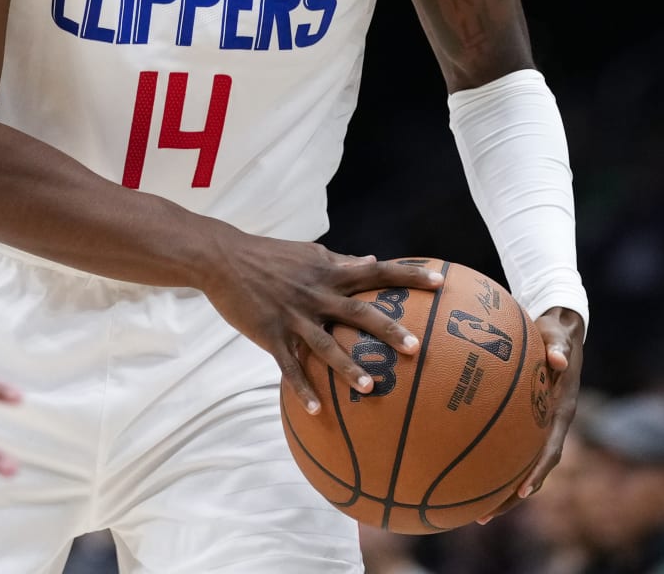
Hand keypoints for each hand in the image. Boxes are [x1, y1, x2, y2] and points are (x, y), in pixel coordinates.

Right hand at [201, 235, 444, 414]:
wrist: (222, 259)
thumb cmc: (268, 255)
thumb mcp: (308, 252)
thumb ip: (340, 260)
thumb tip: (373, 260)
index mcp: (328, 272)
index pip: (376, 271)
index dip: (409, 277)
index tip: (441, 284)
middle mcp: (316, 293)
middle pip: (358, 312)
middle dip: (387, 330)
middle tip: (415, 348)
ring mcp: (293, 316)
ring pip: (326, 345)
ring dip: (348, 367)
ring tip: (370, 389)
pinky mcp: (271, 334)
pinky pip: (289, 366)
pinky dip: (303, 389)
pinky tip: (318, 411)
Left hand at [479, 306, 584, 523]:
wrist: (561, 329)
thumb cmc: (555, 331)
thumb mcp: (558, 334)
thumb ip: (558, 345)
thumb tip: (557, 359)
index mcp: (561, 411)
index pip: (551, 449)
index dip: (537, 472)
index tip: (522, 490)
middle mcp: (550, 424)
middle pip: (533, 470)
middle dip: (511, 496)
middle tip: (484, 516)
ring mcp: (538, 424)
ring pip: (519, 464)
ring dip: (499, 488)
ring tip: (471, 510)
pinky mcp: (524, 419)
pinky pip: (507, 444)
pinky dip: (490, 459)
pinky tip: (461, 467)